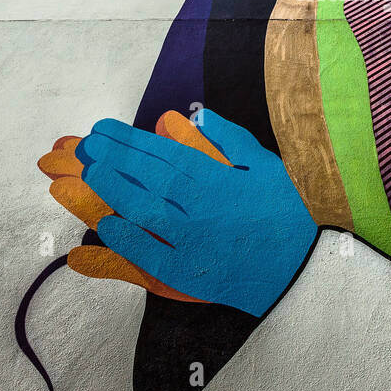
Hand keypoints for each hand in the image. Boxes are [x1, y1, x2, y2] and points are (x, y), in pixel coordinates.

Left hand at [40, 110, 316, 316]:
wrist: (305, 268)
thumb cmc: (288, 213)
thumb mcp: (265, 166)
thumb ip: (230, 140)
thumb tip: (199, 116)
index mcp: (219, 178)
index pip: (164, 153)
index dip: (129, 140)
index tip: (103, 130)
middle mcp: (202, 206)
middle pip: (148, 177)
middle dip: (113, 158)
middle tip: (85, 146)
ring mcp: (194, 241)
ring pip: (145, 210)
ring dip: (113, 191)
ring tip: (88, 175)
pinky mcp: (190, 274)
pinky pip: (151, 255)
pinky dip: (127, 240)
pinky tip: (105, 225)